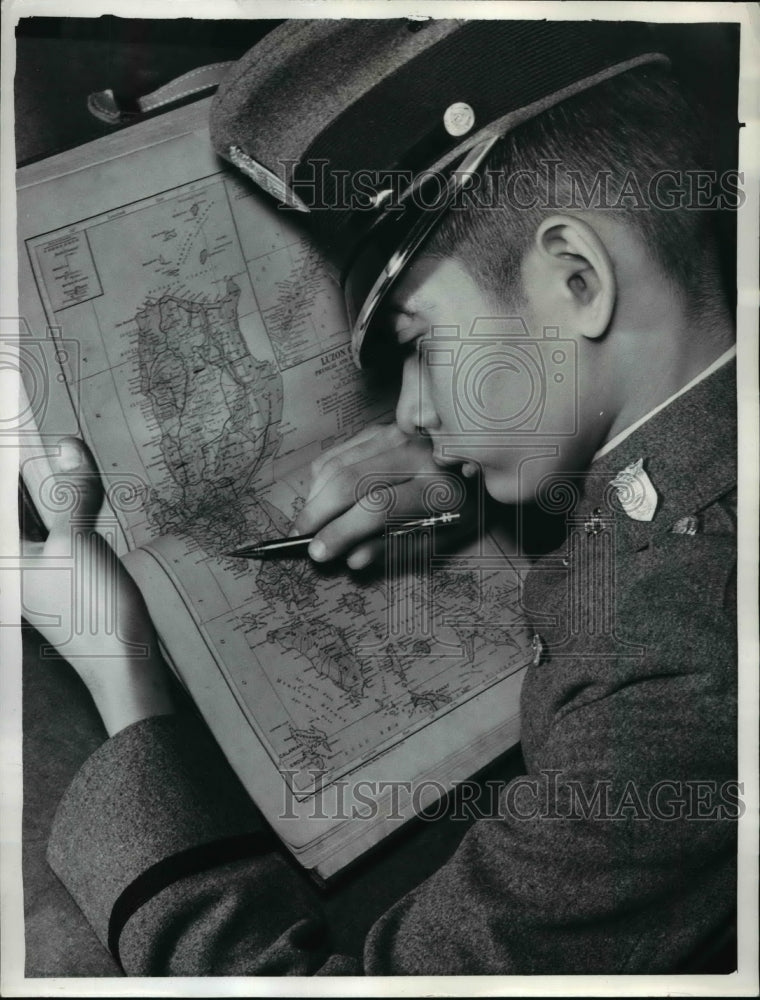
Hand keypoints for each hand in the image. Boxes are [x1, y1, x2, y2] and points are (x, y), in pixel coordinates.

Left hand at [21, 438, 174, 735]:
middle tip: (53, 440)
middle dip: (30, 474)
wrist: (122, 662)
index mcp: (4, 557)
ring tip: (65, 455)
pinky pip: (55, 529)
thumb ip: (70, 491)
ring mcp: (33, 569)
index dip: (11, 461)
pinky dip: (67, 508)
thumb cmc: (91, 610)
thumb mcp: (77, 541)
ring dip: (51, 488)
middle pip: (16, 506)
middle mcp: (11, 563)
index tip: (16, 424)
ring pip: (35, 515)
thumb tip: (67, 445)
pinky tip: (81, 492)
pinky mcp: (58, 574)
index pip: (4, 498)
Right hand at [293, 423, 475, 567]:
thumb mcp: (443, 537)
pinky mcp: (383, 428)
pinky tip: (319, 497)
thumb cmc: (464, 507)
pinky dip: (322, 476)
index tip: (318, 553)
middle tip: (299, 537)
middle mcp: (417, 455)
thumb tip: (351, 558)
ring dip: (315, 495)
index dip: (343, 531)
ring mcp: (398, 436)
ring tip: (306, 522)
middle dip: (318, 512)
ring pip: (340, 463)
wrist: (483, 459)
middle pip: (351, 481)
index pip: (379, 508)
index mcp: (439, 488)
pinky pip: (340, 451)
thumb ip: (398, 548)